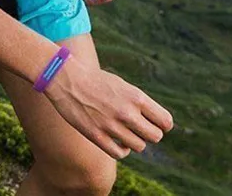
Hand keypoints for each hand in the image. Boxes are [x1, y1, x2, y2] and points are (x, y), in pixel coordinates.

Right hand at [46, 55, 172, 158]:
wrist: (65, 77)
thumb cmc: (94, 79)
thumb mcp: (121, 85)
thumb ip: (138, 103)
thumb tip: (155, 121)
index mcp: (135, 97)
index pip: (166, 122)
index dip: (162, 124)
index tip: (154, 122)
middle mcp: (127, 112)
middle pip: (155, 136)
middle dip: (149, 133)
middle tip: (138, 127)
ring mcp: (112, 126)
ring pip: (139, 146)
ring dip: (134, 141)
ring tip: (124, 131)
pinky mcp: (98, 136)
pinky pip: (121, 154)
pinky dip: (123, 150)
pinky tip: (118, 142)